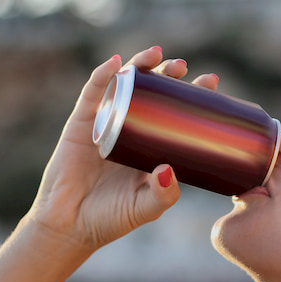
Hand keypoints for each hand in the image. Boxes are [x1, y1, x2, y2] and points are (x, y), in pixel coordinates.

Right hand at [25, 47, 218, 254]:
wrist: (70, 227)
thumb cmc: (111, 218)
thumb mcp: (146, 208)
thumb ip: (163, 194)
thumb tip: (169, 169)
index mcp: (152, 146)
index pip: (176, 112)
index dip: (192, 95)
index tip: (211, 83)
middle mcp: (131, 129)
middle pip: (153, 92)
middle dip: (169, 75)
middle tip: (183, 67)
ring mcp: (106, 123)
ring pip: (125, 86)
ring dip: (140, 65)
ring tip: (157, 54)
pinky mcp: (81, 124)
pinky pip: (92, 94)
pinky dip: (103, 76)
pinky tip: (115, 63)